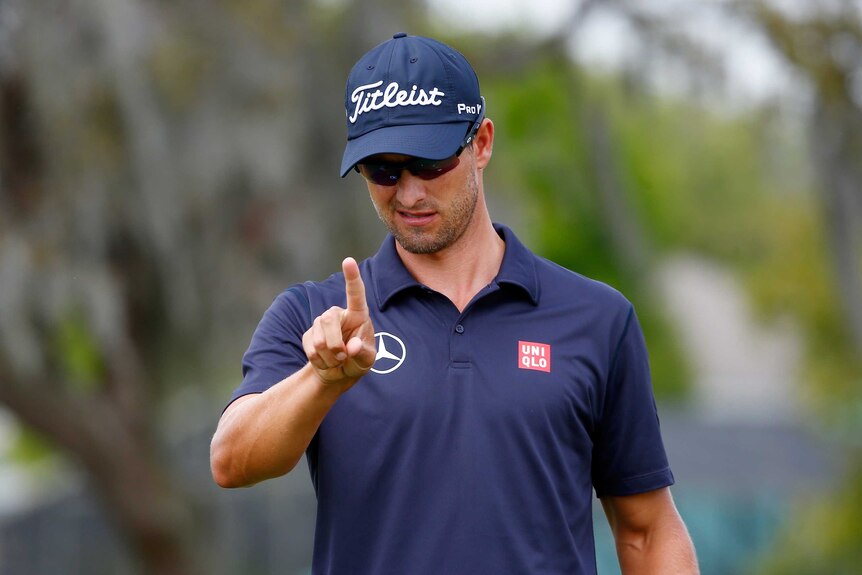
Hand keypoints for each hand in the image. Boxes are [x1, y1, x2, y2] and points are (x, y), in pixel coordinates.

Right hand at [302, 257, 375, 385]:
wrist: (338, 372)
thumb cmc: (358, 360)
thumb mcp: (367, 360)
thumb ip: (362, 352)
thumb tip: (352, 346)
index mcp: (358, 314)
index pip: (355, 293)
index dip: (352, 277)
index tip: (348, 260)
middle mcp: (338, 314)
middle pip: (328, 321)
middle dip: (335, 345)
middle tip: (343, 358)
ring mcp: (321, 323)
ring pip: (319, 339)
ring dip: (329, 357)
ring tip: (337, 361)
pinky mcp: (309, 334)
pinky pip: (310, 349)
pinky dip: (320, 361)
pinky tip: (326, 361)